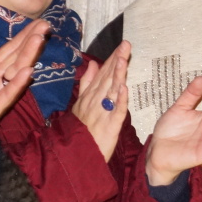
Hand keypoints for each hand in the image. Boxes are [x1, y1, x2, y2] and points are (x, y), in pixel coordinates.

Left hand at [0, 20, 50, 129]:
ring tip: (38, 40)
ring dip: (28, 56)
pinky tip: (28, 71)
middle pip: (17, 56)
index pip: (10, 48)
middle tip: (46, 25)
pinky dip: (18, 83)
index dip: (23, 35)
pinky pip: (9, 93)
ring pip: (16, 70)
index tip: (38, 22)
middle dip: (31, 41)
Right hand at [71, 41, 129, 162]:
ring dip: (118, 74)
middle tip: (126, 45)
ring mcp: (102, 113)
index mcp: (90, 96)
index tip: (122, 45)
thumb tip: (94, 64)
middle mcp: (95, 101)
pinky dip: (120, 100)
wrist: (75, 156)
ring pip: (111, 91)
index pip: (103, 74)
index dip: (112, 59)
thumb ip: (87, 83)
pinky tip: (124, 88)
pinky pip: (116, 111)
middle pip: (108, 78)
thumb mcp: (80, 104)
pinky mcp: (109, 126)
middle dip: (117, 60)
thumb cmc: (80, 131)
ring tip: (124, 59)